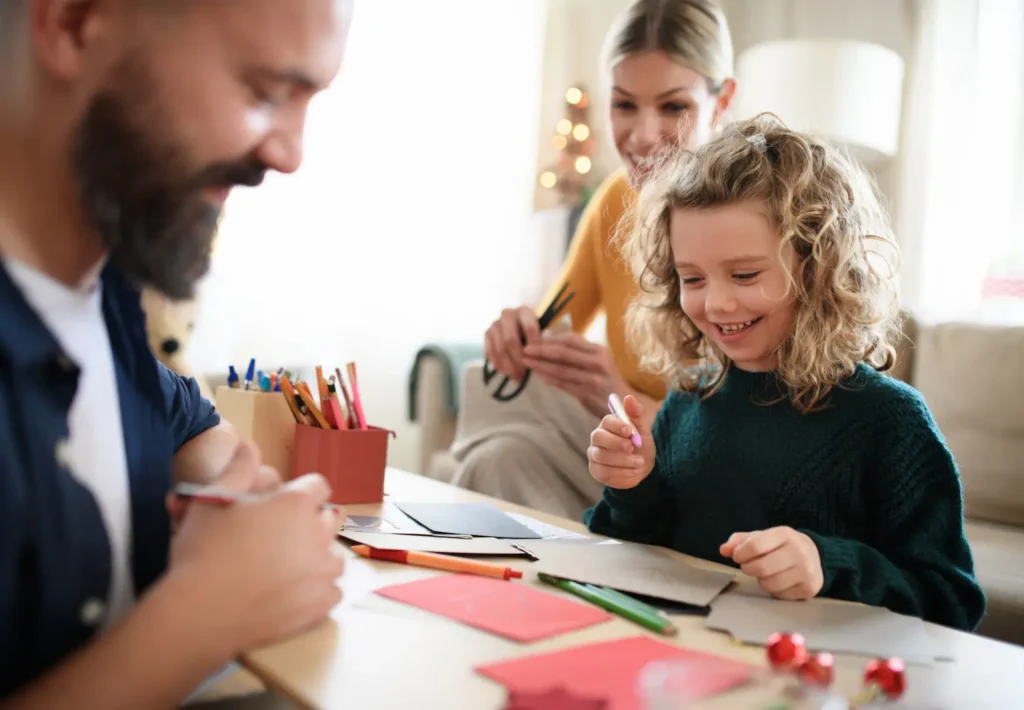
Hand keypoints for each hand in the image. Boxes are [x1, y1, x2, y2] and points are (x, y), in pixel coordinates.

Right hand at [166, 442, 344, 656]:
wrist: (200, 612)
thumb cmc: (203, 551)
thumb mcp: (212, 500)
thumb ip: (238, 468)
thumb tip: (249, 445)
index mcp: (296, 504)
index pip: (317, 485)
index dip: (301, 492)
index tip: (283, 505)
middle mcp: (318, 534)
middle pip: (329, 518)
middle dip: (311, 522)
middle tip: (281, 536)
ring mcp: (323, 571)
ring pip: (334, 556)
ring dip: (318, 557)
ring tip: (289, 566)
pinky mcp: (322, 604)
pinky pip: (332, 591)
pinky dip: (318, 591)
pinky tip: (295, 592)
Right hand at [485, 305, 541, 381]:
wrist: (519, 326)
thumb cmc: (535, 331)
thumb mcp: (543, 331)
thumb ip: (543, 342)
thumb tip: (543, 359)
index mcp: (524, 310)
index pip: (529, 327)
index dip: (534, 345)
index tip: (538, 359)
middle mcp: (507, 314)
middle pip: (510, 340)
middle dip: (518, 359)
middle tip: (525, 373)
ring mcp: (495, 324)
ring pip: (500, 348)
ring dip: (509, 366)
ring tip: (518, 377)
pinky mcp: (487, 334)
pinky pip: (490, 352)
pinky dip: (499, 365)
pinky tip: (507, 373)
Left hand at [521, 332, 626, 417]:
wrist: (626, 405)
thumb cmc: (606, 381)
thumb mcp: (598, 362)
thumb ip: (579, 354)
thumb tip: (550, 344)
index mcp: (599, 350)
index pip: (571, 339)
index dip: (551, 339)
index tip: (534, 338)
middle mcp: (598, 362)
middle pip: (564, 352)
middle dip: (541, 350)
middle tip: (524, 349)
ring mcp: (593, 378)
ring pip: (561, 369)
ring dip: (540, 365)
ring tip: (526, 362)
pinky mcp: (588, 393)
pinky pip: (563, 384)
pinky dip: (549, 379)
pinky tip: (538, 376)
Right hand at [587, 394, 655, 488]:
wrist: (642, 469)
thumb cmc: (641, 446)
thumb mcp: (642, 429)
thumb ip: (636, 414)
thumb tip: (628, 397)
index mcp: (608, 425)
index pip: (607, 421)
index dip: (617, 425)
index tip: (630, 431)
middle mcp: (597, 438)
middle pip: (598, 437)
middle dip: (615, 442)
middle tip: (632, 447)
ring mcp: (594, 454)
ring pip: (602, 456)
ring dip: (622, 460)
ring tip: (640, 462)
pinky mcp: (596, 470)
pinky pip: (604, 471)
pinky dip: (621, 472)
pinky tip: (633, 471)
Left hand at [720, 527, 822, 599]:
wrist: (816, 556)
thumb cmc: (782, 546)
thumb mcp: (762, 537)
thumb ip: (740, 541)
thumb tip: (724, 550)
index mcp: (785, 534)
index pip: (755, 545)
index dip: (740, 553)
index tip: (738, 556)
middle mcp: (799, 552)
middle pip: (761, 567)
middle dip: (748, 568)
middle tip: (749, 566)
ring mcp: (806, 572)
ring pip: (769, 584)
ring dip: (761, 580)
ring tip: (765, 573)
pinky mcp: (809, 589)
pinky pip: (779, 595)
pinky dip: (773, 590)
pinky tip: (778, 580)